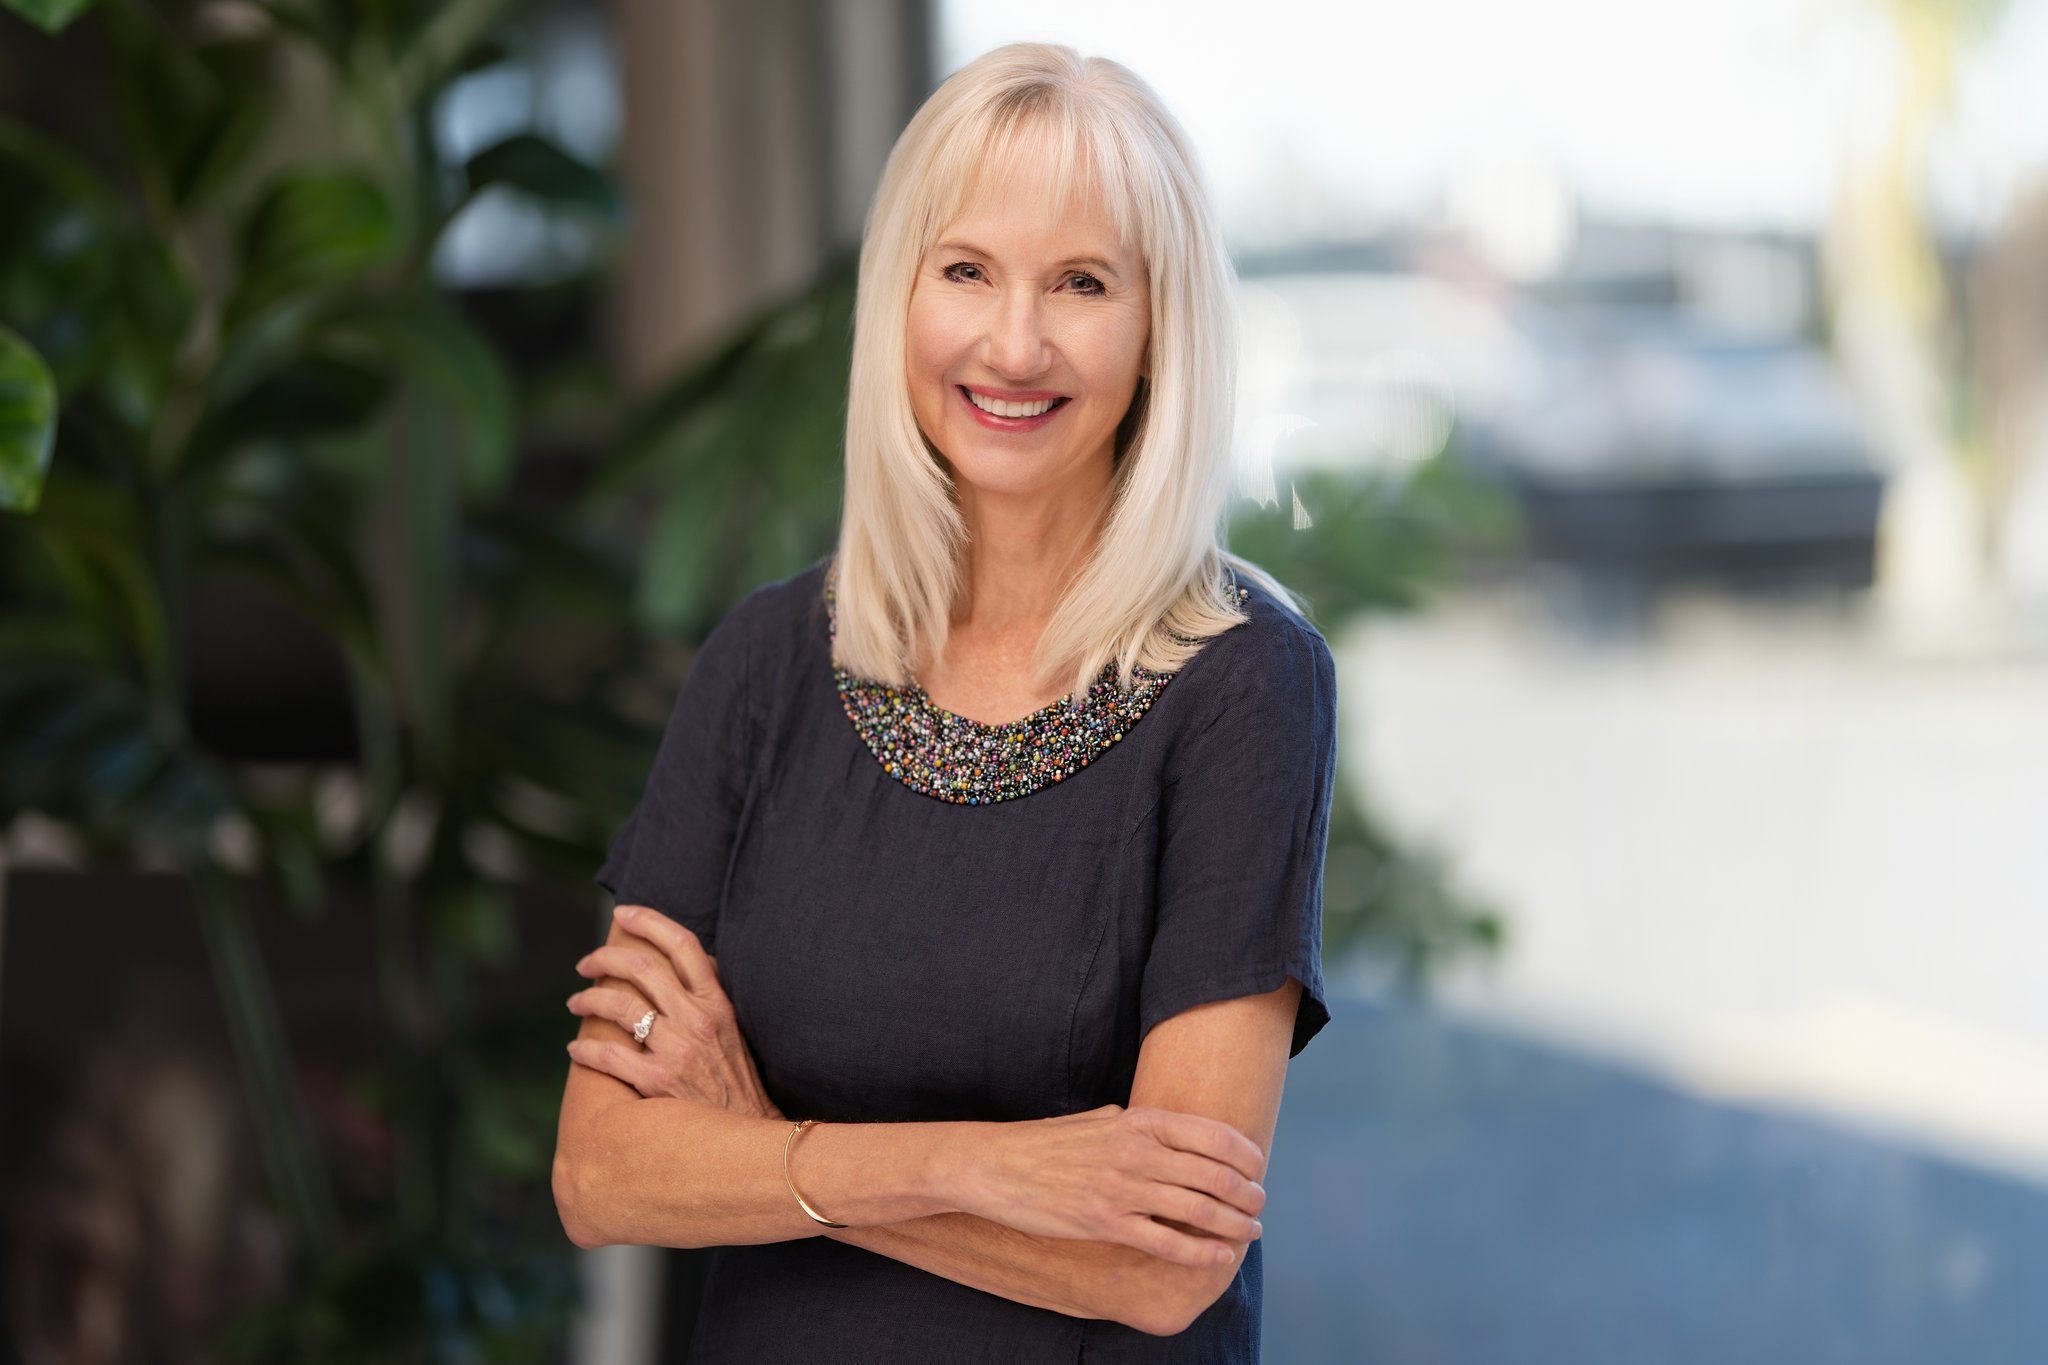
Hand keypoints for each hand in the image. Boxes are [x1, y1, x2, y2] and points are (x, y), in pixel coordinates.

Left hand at [565, 905, 784, 1119]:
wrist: (746, 1137)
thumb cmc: (735, 1083)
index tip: (624, 913)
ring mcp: (678, 1050)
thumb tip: (683, 968)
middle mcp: (698, 1019)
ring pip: (619, 1007)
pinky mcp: (658, 1082)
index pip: (683, 944)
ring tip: (574, 1003)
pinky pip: (608, 1056)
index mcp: (717, 1002)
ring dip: (588, 1000)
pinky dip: (584, 1051)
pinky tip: (574, 1051)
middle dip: (604, 959)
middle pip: (642, 969)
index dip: (650, 921)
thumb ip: (709, 999)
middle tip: (585, 964)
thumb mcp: (733, 1031)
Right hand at [951, 1103, 1266, 1266]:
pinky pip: (1167, 1243)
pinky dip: (1201, 1253)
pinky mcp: (1105, 1224)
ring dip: (1234, 1224)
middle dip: (1249, 1194)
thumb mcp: (1097, 1119)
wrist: (996, 1165)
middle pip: (1216, 1175)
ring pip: (1199, 1210)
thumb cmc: (1046, 1142)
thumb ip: (1136, 1123)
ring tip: (1250, 1232)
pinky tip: (1218, 1256)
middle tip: (1259, 1206)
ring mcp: (1122, 1189)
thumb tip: (1166, 1130)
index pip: (1214, 1135)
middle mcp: (1136, 1152)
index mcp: (1139, 1121)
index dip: (1247, 1156)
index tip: (1257, 1170)